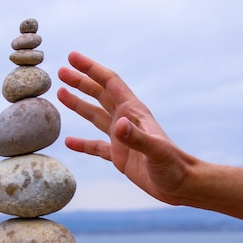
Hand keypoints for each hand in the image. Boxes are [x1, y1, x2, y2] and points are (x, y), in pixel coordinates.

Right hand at [57, 51, 197, 204]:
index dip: (91, 69)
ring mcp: (122, 138)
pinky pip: (96, 146)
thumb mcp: (156, 151)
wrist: (181, 185)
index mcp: (134, 112)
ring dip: (79, 104)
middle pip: (100, 94)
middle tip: (61, 72)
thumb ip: (137, 137)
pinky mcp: (120, 156)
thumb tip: (118, 124)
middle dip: (81, 82)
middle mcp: (126, 121)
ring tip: (61, 93)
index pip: (109, 83)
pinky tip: (69, 142)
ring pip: (96, 115)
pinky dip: (82, 143)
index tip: (72, 57)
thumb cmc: (173, 166)